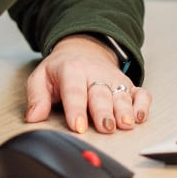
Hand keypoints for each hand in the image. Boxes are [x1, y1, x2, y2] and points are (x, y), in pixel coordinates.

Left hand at [24, 35, 150, 134]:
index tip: (78, 126)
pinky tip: (140, 117)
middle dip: (104, 112)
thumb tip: (33, 117)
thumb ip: (36, 97)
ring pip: (122, 94)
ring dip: (125, 110)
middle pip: (101, 94)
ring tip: (126, 124)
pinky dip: (143, 104)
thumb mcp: (41, 78)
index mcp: (72, 70)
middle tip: (105, 127)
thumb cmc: (61, 70)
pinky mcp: (128, 86)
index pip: (74, 90)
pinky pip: (140, 93)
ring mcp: (113, 80)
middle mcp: (95, 74)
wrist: (82, 50)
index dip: (76, 109)